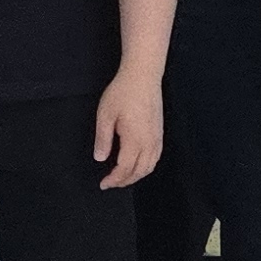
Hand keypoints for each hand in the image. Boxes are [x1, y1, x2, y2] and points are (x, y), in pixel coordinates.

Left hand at [92, 70, 164, 189]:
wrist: (143, 76)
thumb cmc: (122, 92)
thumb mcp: (105, 115)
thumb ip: (103, 139)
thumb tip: (100, 158)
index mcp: (135, 140)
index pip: (125, 168)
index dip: (114, 179)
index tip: (103, 184)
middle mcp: (149, 142)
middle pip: (139, 171)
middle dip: (124, 181)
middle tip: (111, 183)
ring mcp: (157, 138)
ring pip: (150, 166)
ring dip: (136, 176)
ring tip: (123, 178)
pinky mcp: (160, 133)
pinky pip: (156, 157)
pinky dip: (147, 167)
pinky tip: (138, 165)